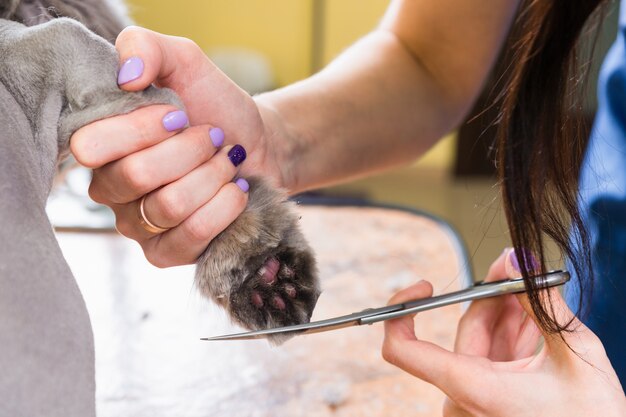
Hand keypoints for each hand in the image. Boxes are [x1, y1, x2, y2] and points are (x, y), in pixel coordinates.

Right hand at [70, 27, 283, 266]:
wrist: (256, 146)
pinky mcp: (164, 253)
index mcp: (101, 144)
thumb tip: (127, 75)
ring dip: (213, 175)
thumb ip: (147, 48)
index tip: (179, 114)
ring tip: (226, 163)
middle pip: (138, 175)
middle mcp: (109, 187)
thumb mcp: (184, 62)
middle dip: (192, 150)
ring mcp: (135, 225)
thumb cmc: (215, 107)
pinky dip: (225, 206)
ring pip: (170, 206)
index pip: (93, 145)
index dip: (144, 128)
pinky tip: (236, 191)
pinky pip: (192, 235)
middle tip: (212, 139)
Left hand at [382, 248, 625, 415]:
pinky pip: (493, 355)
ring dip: (507, 310)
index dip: (401, 311)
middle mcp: (464, 397)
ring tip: (532, 284)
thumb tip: (517, 261)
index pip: (403, 350)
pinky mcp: (490, 398)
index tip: (425, 286)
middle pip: (467, 329)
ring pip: (482, 339)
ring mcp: (476, 398)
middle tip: (515, 264)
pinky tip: (531, 313)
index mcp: (471, 389)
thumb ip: (540, 304)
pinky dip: (512, 333)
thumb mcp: (574, 353)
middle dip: (493, 293)